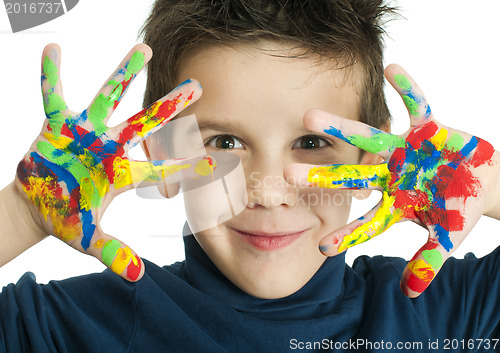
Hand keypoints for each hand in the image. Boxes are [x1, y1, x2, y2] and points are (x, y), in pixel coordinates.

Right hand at [15, 43, 203, 280]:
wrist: (37, 206)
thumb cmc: (67, 219)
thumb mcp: (88, 240)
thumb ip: (114, 253)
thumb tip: (140, 276)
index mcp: (122, 176)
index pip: (162, 170)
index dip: (189, 167)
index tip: (219, 162)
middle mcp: (109, 149)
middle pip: (144, 125)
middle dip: (170, 107)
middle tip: (197, 86)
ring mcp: (85, 134)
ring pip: (108, 99)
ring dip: (123, 75)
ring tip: (144, 49)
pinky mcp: (57, 125)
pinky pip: (52, 95)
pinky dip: (50, 75)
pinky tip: (54, 48)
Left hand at [285, 64, 498, 296]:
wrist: (484, 180)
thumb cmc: (459, 209)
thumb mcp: (446, 239)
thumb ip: (426, 263)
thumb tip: (407, 294)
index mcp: (393, 202)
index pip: (365, 222)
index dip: (346, 234)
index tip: (320, 248)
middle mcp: (390, 174)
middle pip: (351, 176)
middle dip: (322, 174)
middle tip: (286, 172)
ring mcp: (405, 149)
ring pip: (370, 139)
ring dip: (342, 129)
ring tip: (309, 117)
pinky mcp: (428, 127)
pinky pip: (418, 104)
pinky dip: (408, 88)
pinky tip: (392, 68)